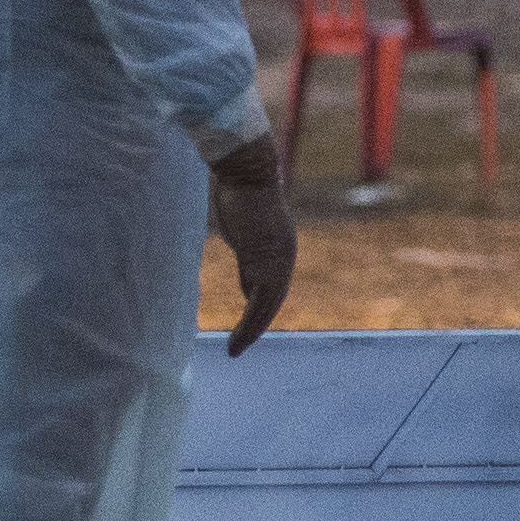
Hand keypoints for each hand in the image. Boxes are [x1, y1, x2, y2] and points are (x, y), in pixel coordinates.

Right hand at [206, 138, 294, 354]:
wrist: (245, 170)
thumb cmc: (239, 190)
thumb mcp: (243, 227)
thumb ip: (246, 248)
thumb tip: (244, 268)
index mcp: (279, 247)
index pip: (271, 284)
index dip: (259, 306)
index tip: (247, 323)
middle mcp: (284, 255)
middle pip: (273, 299)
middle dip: (257, 324)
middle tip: (240, 346)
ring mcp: (277, 260)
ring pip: (267, 306)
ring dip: (252, 331)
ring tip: (235, 350)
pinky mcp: (265, 262)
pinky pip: (258, 303)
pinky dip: (250, 325)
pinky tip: (238, 341)